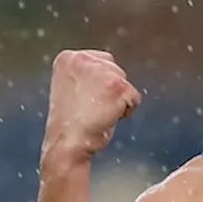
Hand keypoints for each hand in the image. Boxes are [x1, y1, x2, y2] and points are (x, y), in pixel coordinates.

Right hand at [42, 49, 141, 163]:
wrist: (67, 143)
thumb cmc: (70, 123)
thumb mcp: (71, 88)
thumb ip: (88, 74)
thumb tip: (111, 71)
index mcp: (68, 58)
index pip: (103, 61)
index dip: (101, 84)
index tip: (86, 100)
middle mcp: (83, 59)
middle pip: (117, 71)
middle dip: (110, 92)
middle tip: (91, 109)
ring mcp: (100, 72)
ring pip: (126, 84)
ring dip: (117, 101)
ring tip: (97, 113)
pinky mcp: (117, 85)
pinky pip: (134, 98)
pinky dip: (126, 111)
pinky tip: (107, 118)